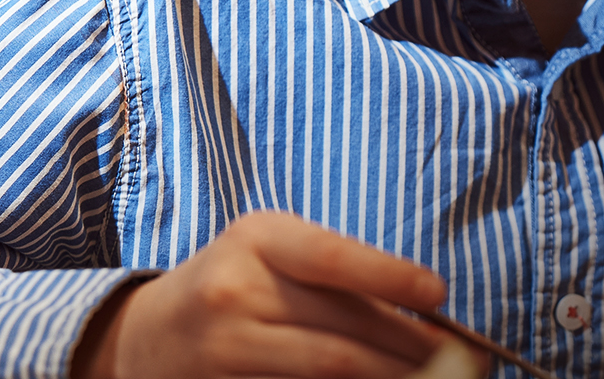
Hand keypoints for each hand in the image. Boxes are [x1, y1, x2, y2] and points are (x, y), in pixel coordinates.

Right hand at [77, 210, 452, 378]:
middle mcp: (235, 290)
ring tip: (427, 374)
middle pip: (341, 327)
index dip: (392, 277)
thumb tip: (423, 307)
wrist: (147, 335)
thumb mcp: (274, 254)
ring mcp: (225, 346)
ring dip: (388, 375)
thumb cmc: (234, 284)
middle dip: (408, 346)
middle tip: (456, 355)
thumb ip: (338, 274)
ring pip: (328, 368)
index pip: (333, 257)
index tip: (439, 294)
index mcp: (257, 238)